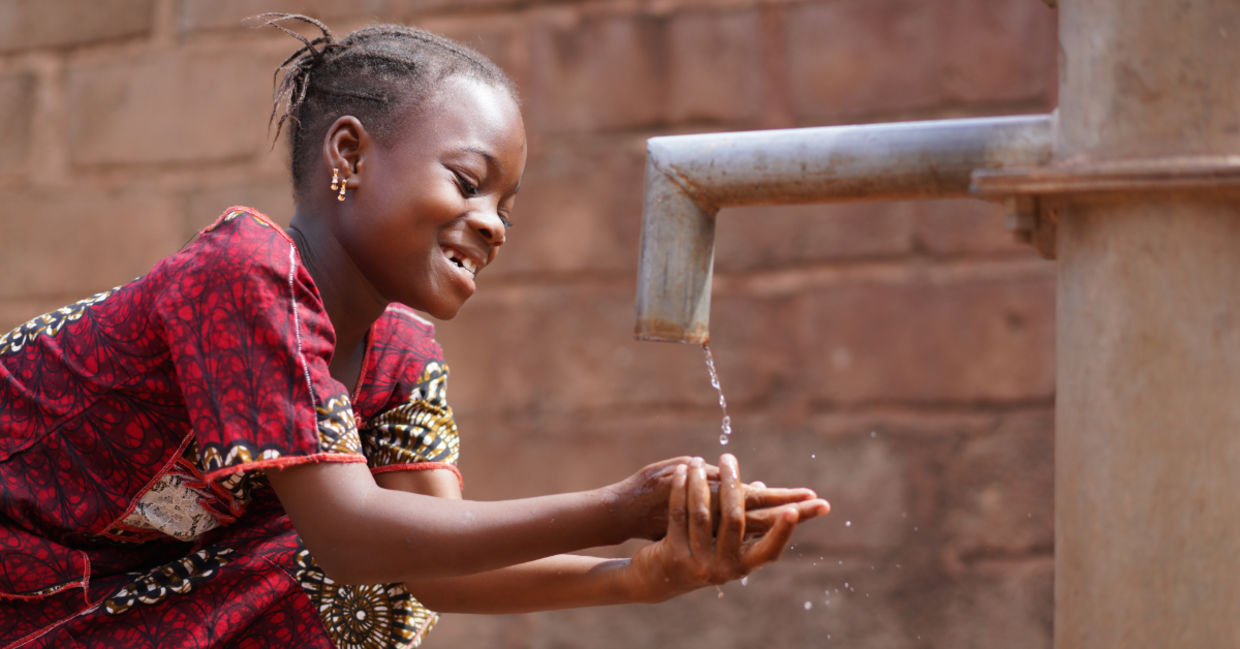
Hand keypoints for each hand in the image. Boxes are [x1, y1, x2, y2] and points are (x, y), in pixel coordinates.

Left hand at [624, 454, 829, 602]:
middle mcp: (723, 569)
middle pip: (734, 520)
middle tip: (729, 458)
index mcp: (743, 566)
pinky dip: (681, 490)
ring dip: (700, 482)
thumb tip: (761, 486)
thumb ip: (742, 519)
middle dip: (732, 484)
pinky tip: (683, 472)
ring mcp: (698, 563)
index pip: (770, 551)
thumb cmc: (698, 551)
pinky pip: (679, 514)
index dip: (782, 531)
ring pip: (702, 514)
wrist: (657, 579)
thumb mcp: (722, 541)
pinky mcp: (673, 555)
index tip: (793, 509)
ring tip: (699, 460)